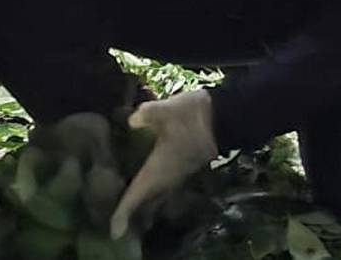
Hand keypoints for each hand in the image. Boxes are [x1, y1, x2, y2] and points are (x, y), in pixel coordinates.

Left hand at [110, 89, 218, 238]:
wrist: (226, 116)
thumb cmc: (194, 116)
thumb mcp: (168, 109)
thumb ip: (147, 114)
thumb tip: (131, 121)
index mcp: (160, 167)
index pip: (138, 194)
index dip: (125, 213)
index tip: (115, 232)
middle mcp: (169, 176)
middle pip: (147, 201)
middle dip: (132, 212)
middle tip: (118, 221)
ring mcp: (178, 172)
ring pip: (157, 194)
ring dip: (144, 202)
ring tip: (129, 207)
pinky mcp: (184, 165)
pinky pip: (164, 185)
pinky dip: (152, 189)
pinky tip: (147, 182)